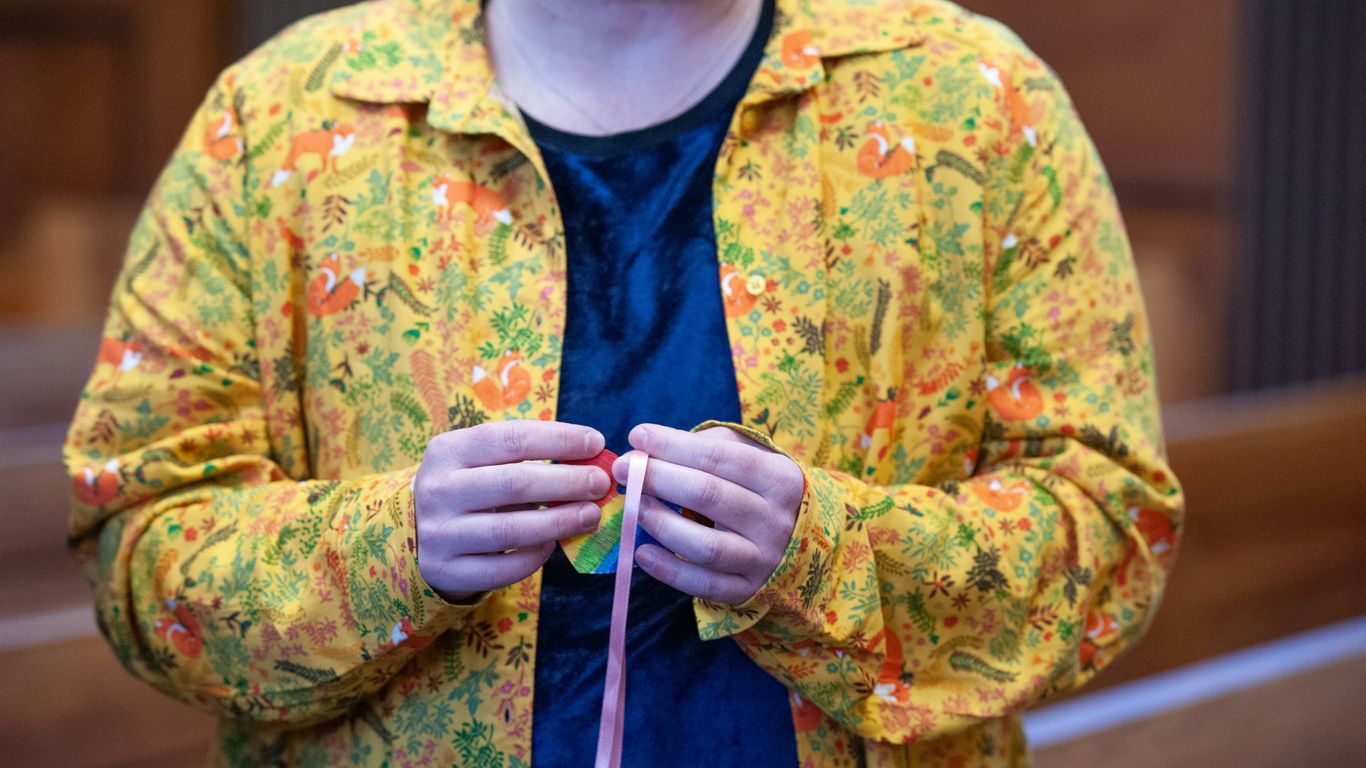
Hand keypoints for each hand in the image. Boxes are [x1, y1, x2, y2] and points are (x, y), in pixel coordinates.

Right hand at [413, 420, 610, 602]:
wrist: (416, 531)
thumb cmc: (469, 486)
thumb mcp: (483, 461)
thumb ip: (527, 458)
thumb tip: (590, 460)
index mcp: (447, 450)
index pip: (510, 438)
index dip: (558, 438)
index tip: (595, 442)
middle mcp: (438, 490)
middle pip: (513, 484)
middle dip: (566, 482)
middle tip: (600, 483)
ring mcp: (438, 534)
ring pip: (510, 530)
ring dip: (559, 522)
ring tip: (590, 515)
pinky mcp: (446, 571)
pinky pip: (501, 569)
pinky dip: (534, 556)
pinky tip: (553, 544)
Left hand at [612, 424, 803, 604]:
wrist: (797, 540)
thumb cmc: (759, 489)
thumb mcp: (751, 456)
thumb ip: (711, 445)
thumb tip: (655, 447)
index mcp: (779, 479)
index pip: (719, 456)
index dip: (673, 445)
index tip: (638, 436)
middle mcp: (775, 520)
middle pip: (708, 495)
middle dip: (658, 478)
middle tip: (624, 470)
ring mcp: (763, 559)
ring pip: (705, 546)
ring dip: (661, 524)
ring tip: (636, 507)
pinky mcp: (746, 590)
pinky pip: (703, 584)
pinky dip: (668, 570)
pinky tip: (642, 551)